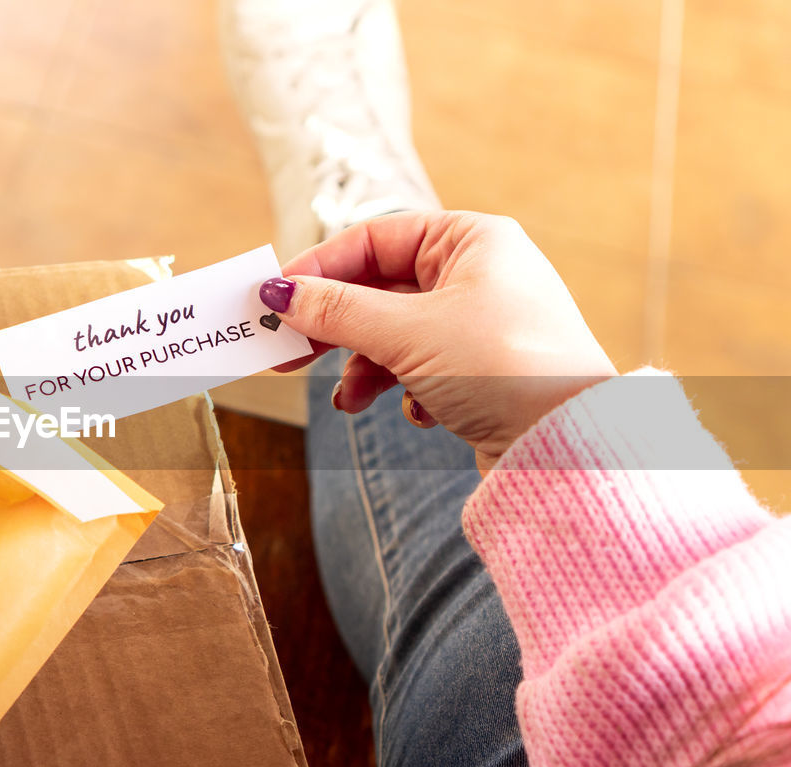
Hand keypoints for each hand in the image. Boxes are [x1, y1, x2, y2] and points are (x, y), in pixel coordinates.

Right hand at [264, 211, 617, 473]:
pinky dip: (403, 388)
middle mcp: (480, 273)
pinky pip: (421, 366)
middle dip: (334, 325)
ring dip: (364, 366)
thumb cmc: (504, 368)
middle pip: (380, 288)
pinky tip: (417, 412)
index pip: (373, 238)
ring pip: (395, 333)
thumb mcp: (406, 333)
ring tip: (349, 399)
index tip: (274, 299)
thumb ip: (337, 311)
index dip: (319, 269)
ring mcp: (482, 323)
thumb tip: (279, 293)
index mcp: (472, 240)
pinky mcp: (484, 370)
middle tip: (285, 350)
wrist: (573, 447)